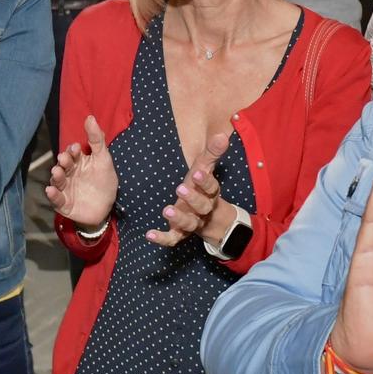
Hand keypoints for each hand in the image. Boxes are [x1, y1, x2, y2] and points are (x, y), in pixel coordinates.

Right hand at [46, 115, 118, 229]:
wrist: (107, 208)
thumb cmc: (104, 181)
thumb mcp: (104, 159)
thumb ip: (97, 139)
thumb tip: (90, 117)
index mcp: (78, 162)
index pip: (72, 154)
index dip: (72, 151)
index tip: (75, 148)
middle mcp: (68, 174)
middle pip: (63, 166)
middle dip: (63, 162)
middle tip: (64, 159)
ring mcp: (65, 189)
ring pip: (57, 181)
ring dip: (56, 176)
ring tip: (57, 171)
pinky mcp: (63, 204)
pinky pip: (56, 199)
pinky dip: (53, 195)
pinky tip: (50, 190)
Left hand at [147, 131, 230, 246]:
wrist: (206, 216)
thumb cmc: (200, 187)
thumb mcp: (204, 168)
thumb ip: (211, 153)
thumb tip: (222, 135)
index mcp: (210, 193)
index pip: (212, 187)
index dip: (205, 181)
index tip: (198, 172)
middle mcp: (203, 210)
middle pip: (202, 206)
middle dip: (192, 198)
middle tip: (180, 188)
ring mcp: (192, 222)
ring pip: (189, 223)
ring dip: (179, 218)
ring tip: (167, 210)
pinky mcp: (179, 233)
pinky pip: (172, 238)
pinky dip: (162, 238)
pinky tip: (149, 234)